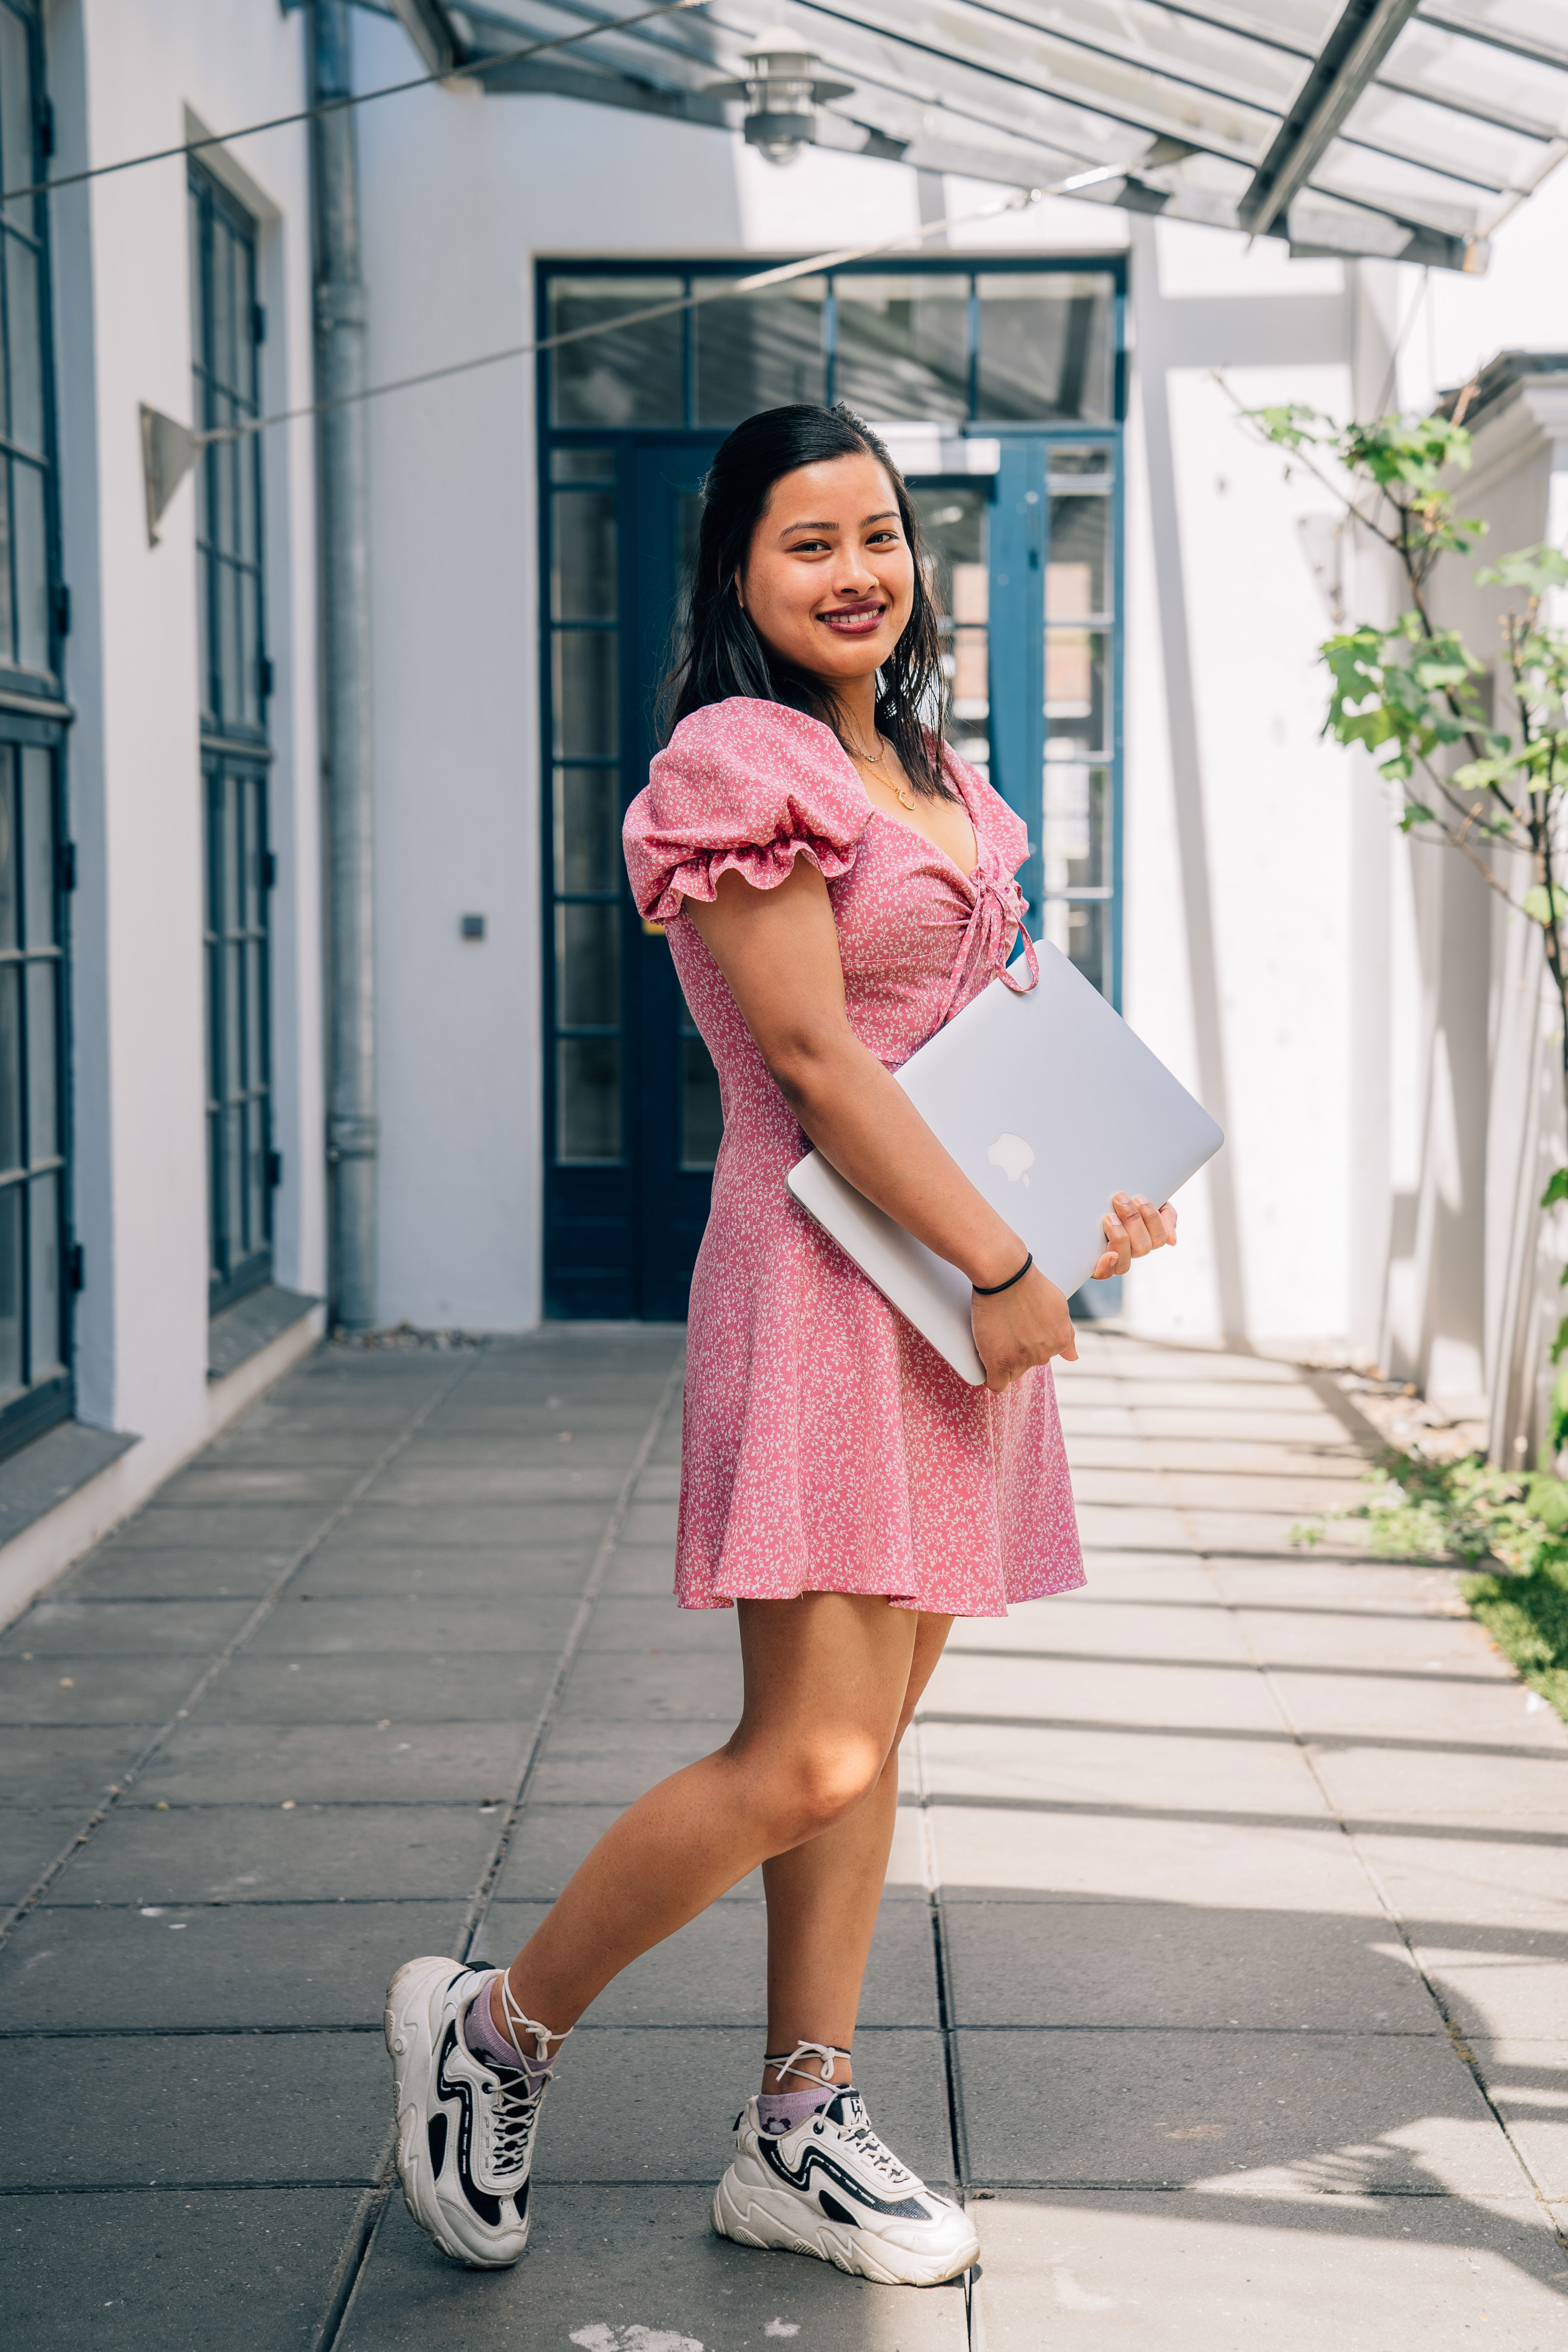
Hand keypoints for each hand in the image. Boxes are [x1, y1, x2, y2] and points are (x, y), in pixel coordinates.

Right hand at [971, 1264, 1076, 1394]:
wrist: (1004, 1275)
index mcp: (1061, 1340)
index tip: (1019, 1331)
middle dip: (1017, 1351)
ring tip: (995, 1334)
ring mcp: (1022, 1360)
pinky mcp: (999, 1362)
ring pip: (1012, 1372)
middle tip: (1005, 1327)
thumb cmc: (1029, 1283)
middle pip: (1027, 1365)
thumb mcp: (1058, 1306)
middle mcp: (1045, 1354)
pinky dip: (992, 1376)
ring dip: (1004, 1358)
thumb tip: (1073, 1357)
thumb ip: (1067, 1334)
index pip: (1046, 1358)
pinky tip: (988, 1361)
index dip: (1030, 1345)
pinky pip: (996, 1383)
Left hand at [1091, 1193, 1177, 1279]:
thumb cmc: (1126, 1201)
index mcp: (1148, 1237)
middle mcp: (1134, 1251)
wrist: (1095, 1200)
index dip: (1151, 1217)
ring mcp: (1117, 1258)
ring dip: (1120, 1237)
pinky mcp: (1098, 1264)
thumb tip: (1171, 1241)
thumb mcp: (1153, 1201)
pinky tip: (1109, 1255)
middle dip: (1132, 1220)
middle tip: (1119, 1199)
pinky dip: (1107, 1266)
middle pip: (1143, 1247)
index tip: (1138, 1197)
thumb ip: (1167, 1215)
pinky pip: (1105, 1274)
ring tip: (1109, 1217)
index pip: (1159, 1237)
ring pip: (1126, 1261)